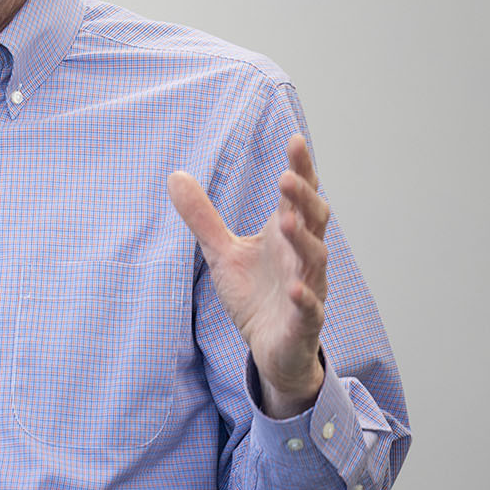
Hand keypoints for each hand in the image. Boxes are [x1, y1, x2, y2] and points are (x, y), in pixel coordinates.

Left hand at [168, 135, 327, 418]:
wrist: (271, 350)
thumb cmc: (254, 294)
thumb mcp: (222, 252)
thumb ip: (203, 217)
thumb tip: (175, 175)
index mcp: (287, 235)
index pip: (298, 196)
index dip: (301, 169)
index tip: (295, 140)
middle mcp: (302, 257)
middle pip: (313, 221)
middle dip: (304, 199)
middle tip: (288, 177)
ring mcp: (308, 288)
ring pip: (314, 260)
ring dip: (304, 241)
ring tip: (289, 222)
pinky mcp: (304, 322)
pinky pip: (310, 308)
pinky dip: (306, 298)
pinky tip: (297, 290)